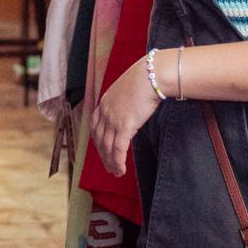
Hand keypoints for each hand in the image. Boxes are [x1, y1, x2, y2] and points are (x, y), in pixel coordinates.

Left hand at [92, 57, 164, 175]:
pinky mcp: (124, 127)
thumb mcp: (129, 87)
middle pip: (99, 139)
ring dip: (110, 162)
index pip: (95, 125)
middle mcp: (105, 112)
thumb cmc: (146, 77)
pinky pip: (118, 150)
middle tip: (107, 166)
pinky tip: (121, 170)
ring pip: (107, 147)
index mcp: (105, 101)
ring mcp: (113, 120)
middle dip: (103, 155)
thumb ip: (125, 99)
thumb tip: (132, 107)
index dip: (97, 139)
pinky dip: (118, 162)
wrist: (151, 75)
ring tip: (115, 172)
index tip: (101, 148)